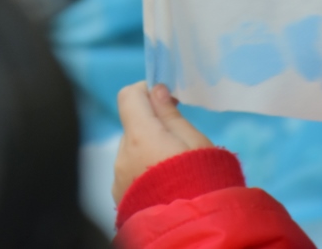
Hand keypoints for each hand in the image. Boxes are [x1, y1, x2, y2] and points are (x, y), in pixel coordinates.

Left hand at [112, 82, 212, 203]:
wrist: (195, 231)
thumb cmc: (203, 182)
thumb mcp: (195, 142)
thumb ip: (171, 115)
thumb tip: (156, 91)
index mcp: (140, 136)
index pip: (128, 96)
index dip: (146, 90)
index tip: (167, 100)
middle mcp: (123, 156)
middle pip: (132, 126)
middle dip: (152, 126)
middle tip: (180, 141)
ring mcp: (118, 179)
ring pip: (131, 151)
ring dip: (148, 151)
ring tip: (176, 170)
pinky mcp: (120, 198)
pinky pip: (130, 174)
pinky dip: (144, 172)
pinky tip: (166, 187)